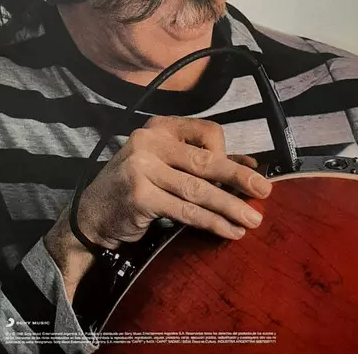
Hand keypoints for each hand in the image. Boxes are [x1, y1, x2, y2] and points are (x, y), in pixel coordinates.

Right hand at [77, 115, 272, 248]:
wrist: (91, 215)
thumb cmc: (136, 186)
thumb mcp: (167, 165)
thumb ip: (205, 161)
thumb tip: (250, 164)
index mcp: (160, 127)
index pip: (207, 132)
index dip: (228, 154)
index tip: (241, 176)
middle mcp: (150, 141)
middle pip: (206, 160)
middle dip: (240, 178)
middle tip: (265, 191)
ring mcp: (142, 167)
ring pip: (198, 189)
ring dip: (230, 206)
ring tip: (252, 220)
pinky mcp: (140, 195)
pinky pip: (185, 210)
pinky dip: (211, 222)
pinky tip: (229, 231)